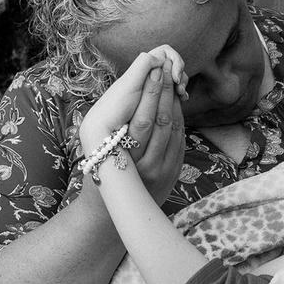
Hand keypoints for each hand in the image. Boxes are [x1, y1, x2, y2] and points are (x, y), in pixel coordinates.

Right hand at [80, 46, 187, 202]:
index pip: (142, 120)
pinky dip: (179, 120)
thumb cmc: (103, 174)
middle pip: (161, 121)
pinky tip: (175, 105)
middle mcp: (146, 166)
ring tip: (171, 83)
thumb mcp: (102, 152)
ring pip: (174, 129)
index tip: (153, 72)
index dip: (150, 94)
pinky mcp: (174, 173)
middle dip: (165, 93)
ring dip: (174, 103)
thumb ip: (116, 127)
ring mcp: (163, 171)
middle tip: (166, 71)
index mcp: (125, 159)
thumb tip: (130, 89)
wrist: (112, 211)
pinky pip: (180, 140)